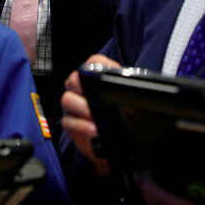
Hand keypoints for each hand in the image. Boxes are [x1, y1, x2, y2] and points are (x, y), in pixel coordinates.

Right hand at [61, 54, 119, 174]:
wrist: (116, 143)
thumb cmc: (122, 119)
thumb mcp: (128, 103)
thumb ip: (127, 93)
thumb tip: (136, 90)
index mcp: (96, 79)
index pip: (93, 62)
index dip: (100, 64)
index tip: (111, 71)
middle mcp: (80, 89)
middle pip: (73, 79)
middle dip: (82, 85)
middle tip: (95, 95)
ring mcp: (73, 106)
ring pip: (67, 99)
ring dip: (82, 108)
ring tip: (95, 116)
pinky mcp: (70, 123)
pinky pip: (68, 121)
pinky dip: (81, 126)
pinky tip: (94, 130)